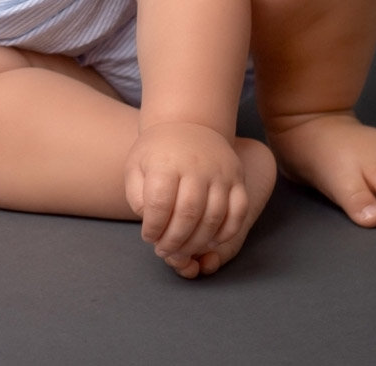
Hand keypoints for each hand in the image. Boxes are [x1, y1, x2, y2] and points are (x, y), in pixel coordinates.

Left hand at [124, 122, 247, 267]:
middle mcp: (197, 165)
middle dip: (174, 240)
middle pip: (188, 213)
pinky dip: (227, 232)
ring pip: (214, 216)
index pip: (160, 203)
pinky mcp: (238, 177)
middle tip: (164, 251)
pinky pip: (239, 211)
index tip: (148, 237)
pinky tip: (210, 240)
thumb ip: (137, 196)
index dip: (154, 227)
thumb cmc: (157, 153)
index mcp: (166, 161)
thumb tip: (151, 222)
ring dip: (197, 242)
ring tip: (182, 250)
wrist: (188, 124)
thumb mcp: (136, 166)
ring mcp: (221, 172)